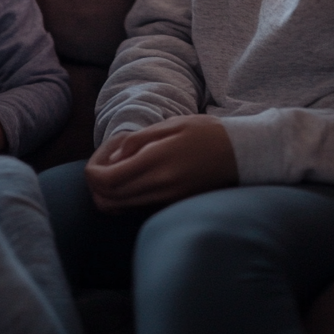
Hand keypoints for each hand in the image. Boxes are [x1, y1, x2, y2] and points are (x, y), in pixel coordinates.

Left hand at [85, 115, 237, 212]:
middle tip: (101, 165)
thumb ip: (139, 141)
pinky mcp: (173, 205)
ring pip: (120, 208)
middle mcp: (160, 186)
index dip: (92, 173)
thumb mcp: (171, 125)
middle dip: (95, 185)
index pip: (109, 180)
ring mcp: (167, 199)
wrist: (240, 154)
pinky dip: (124, 198)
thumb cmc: (205, 133)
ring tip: (115, 170)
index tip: (95, 160)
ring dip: (108, 193)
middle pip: (109, 199)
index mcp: (157, 162)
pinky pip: (137, 207)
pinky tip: (130, 179)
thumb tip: (114, 158)